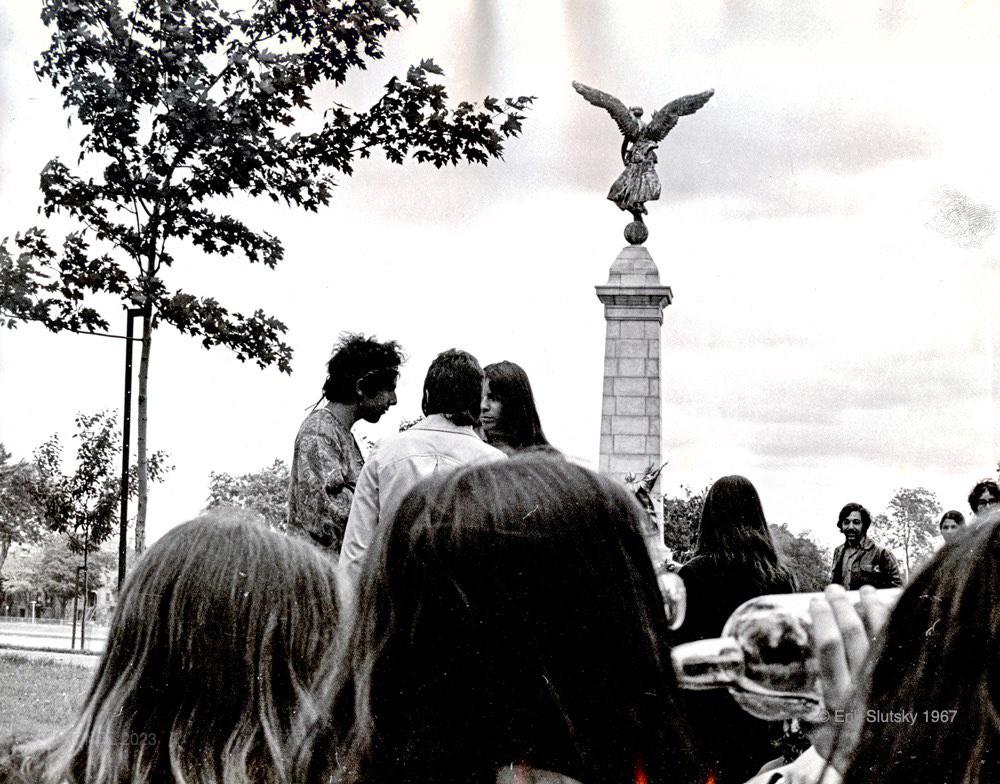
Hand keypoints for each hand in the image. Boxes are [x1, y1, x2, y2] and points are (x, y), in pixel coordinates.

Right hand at [804, 585, 892, 767]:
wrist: (887, 768)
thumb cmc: (848, 754)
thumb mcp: (818, 735)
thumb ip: (806, 711)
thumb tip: (789, 688)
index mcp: (838, 698)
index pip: (829, 647)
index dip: (822, 619)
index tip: (815, 602)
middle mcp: (865, 688)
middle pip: (855, 635)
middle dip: (843, 607)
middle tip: (834, 590)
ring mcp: (889, 685)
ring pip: (883, 637)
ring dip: (873, 609)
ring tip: (865, 592)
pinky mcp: (910, 685)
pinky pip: (906, 648)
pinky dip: (900, 627)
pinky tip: (895, 614)